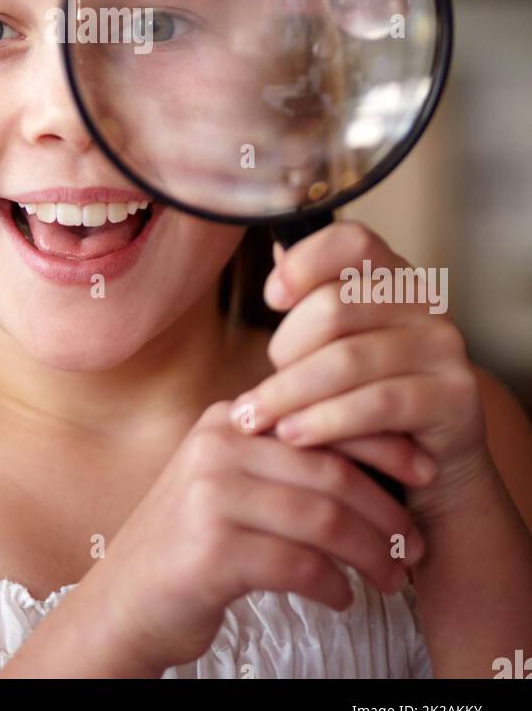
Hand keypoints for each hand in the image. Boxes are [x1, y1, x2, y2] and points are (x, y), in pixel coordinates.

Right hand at [92, 398, 425, 676]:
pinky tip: (341, 596)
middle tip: (415, 545)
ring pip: (323, 519)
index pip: (320, 418)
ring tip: (392, 578)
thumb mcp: (228, 483)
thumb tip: (377, 458)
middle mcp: (216, 447)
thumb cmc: (191, 546)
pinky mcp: (210, 550)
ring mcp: (210, 496)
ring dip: (371, 555)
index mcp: (227, 421)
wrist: (122, 604)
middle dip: (386, 512)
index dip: (381, 443)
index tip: (422, 470)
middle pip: (330, 471)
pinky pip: (299, 565)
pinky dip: (332, 585)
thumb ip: (282, 462)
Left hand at [230, 220, 488, 519]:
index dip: (305, 262)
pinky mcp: (455, 396)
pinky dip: (327, 421)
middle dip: (285, 349)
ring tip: (256, 418)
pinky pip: (378, 404)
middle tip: (260, 387)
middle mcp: (423, 301)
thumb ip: (312, 306)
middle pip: (334, 306)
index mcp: (391, 276)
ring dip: (290, 393)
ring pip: (349, 360)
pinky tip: (295, 436)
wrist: (426, 469)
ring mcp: (443, 346)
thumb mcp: (334, 348)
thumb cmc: (362, 400)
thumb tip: (277, 259)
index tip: (271, 298)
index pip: (352, 241)